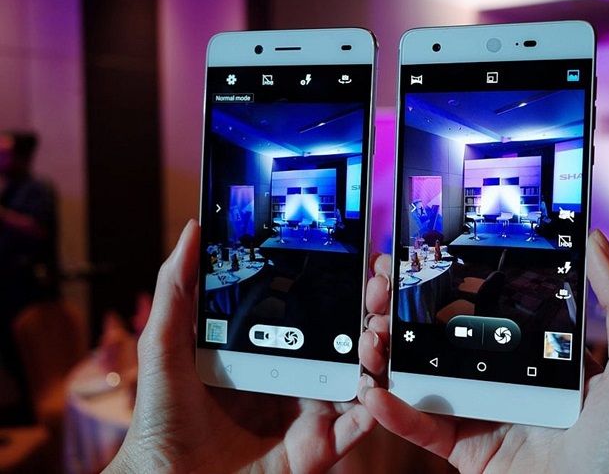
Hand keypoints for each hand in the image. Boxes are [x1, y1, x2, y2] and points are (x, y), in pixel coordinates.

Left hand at [105, 220, 374, 473]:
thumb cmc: (163, 417)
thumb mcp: (166, 343)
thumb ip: (179, 287)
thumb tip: (193, 230)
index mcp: (267, 348)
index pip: (313, 310)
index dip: (340, 285)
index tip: (359, 259)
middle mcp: (294, 375)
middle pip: (345, 339)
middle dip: (370, 311)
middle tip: (378, 289)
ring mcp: (309, 410)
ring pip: (361, 376)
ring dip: (378, 353)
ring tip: (375, 333)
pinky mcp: (319, 445)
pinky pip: (357, 425)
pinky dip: (375, 408)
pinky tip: (372, 388)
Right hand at [358, 230, 608, 473]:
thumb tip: (597, 240)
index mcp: (547, 356)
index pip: (495, 305)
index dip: (460, 279)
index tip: (429, 254)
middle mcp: (511, 379)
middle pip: (450, 335)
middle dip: (411, 309)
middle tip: (384, 286)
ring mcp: (484, 414)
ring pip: (426, 375)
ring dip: (391, 353)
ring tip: (373, 333)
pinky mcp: (465, 450)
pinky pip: (423, 427)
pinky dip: (395, 412)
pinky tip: (375, 392)